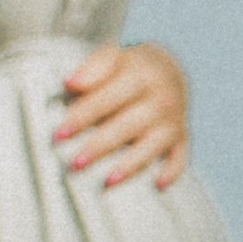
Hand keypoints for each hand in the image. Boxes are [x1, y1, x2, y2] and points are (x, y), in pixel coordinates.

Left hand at [57, 40, 189, 188]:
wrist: (168, 68)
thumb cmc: (128, 66)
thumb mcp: (112, 56)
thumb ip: (92, 68)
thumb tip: (70, 84)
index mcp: (140, 74)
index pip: (107, 98)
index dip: (82, 116)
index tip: (60, 133)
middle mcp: (160, 98)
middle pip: (127, 126)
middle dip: (100, 146)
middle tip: (76, 163)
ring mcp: (173, 120)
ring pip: (151, 146)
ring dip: (130, 165)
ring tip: (107, 182)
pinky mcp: (182, 136)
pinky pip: (180, 156)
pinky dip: (172, 171)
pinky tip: (158, 185)